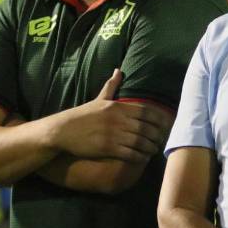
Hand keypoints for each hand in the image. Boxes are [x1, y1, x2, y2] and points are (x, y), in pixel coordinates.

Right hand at [50, 69, 174, 161]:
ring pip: (140, 142)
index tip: (165, 125)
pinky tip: (142, 158)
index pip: (146, 111)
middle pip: (146, 128)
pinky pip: (130, 153)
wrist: (62, 131)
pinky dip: (140, 157)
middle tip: (161, 141)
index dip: (159, 119)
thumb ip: (111, 86)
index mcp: (117, 106)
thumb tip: (119, 70)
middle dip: (157, 136)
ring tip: (153, 150)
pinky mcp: (108, 148)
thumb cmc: (82, 115)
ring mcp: (113, 134)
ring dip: (150, 147)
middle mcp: (118, 119)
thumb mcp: (98, 99)